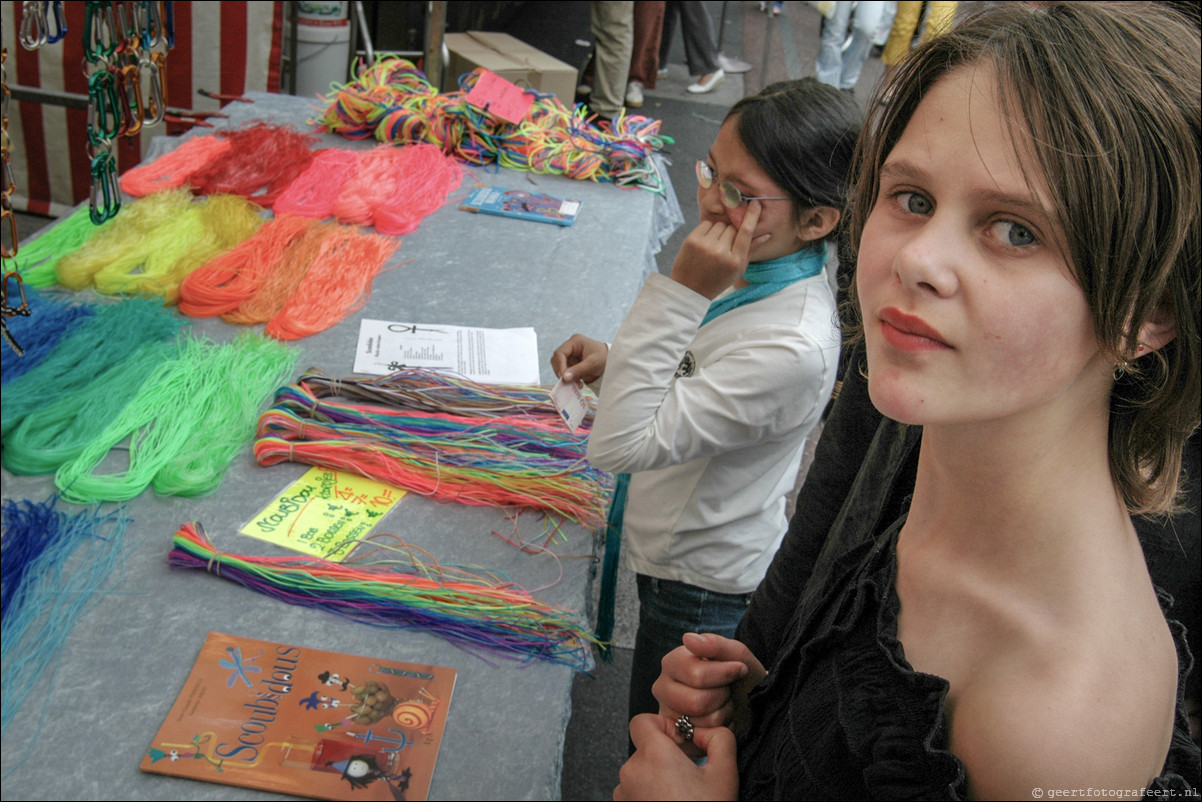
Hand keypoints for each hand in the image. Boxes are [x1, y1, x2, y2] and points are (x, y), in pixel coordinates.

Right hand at [550, 333, 607, 383]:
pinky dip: (570, 379)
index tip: (563, 377)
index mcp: (575, 341)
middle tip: (568, 382)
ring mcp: (571, 356)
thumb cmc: (604, 358)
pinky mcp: (572, 364)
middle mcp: (570, 347)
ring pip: (560, 368)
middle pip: (557, 360)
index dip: (560, 365)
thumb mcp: (593, 363)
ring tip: (577, 384)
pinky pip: (566, 373)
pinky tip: (578, 384)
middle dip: (562, 372)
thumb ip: (578, 370)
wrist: (612, 362)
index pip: (560, 353)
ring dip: (566, 377)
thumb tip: (564, 378)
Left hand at [613, 714, 737, 800]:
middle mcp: (632, 771)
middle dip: (664, 757)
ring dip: (656, 778)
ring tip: (680, 796)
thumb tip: (705, 732)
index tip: (680, 743)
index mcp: (654, 754)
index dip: (662, 726)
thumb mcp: (725, 772)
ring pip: (639, 772)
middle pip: (644, 748)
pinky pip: (633, 793)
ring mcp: (623, 794)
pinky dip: (648, 796)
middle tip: (688, 775)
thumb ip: (720, 738)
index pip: (642, 720)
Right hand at [654, 633, 767, 752]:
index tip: (740, 669)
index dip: (725, 674)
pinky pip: (702, 738)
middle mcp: (662, 687)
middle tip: (728, 690)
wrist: (748, 704)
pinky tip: (718, 720)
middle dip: (723, 697)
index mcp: (673, 661)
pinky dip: (719, 730)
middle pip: (697, 702)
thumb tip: (688, 638)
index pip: (697, 675)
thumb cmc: (740, 677)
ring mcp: (667, 714)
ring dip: (723, 713)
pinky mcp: (676, 736)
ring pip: (702, 721)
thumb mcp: (736, 655)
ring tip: (723, 704)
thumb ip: (715, 644)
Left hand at [669, 201, 767, 298]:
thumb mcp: (738, 270)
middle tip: (724, 247)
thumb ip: (751, 250)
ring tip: (714, 247)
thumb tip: (766, 234)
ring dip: (719, 232)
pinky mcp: (692, 240)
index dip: (752, 216)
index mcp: (735, 261)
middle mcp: (721, 252)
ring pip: (720, 225)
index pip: (746, 232)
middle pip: (732, 228)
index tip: (755, 203)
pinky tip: (705, 244)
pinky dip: (707, 230)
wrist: (690, 289)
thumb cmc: (718, 279)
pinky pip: (706, 224)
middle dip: (731, 233)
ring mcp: (705, 245)